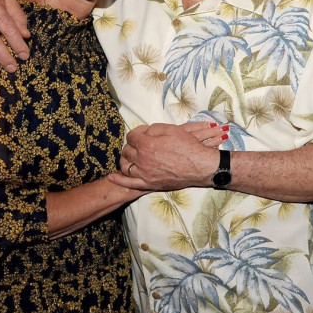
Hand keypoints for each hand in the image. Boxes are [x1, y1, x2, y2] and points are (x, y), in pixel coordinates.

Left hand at [112, 122, 228, 190]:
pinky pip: (129, 183)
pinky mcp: (149, 184)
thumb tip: (144, 132)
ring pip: (125, 165)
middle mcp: (143, 160)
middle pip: (127, 150)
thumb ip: (153, 128)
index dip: (137, 133)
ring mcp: (145, 174)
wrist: (200, 166)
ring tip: (131, 156)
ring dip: (125, 159)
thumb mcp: (172, 129)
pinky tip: (112, 176)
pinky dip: (119, 179)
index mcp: (147, 144)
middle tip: (140, 144)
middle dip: (131, 145)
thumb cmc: (188, 146)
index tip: (143, 133)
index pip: (132, 136)